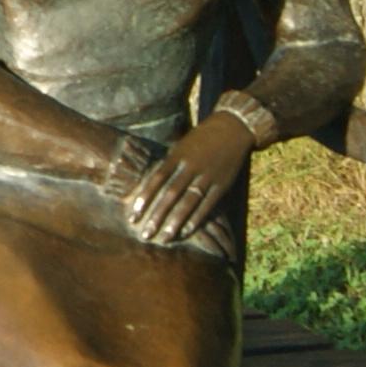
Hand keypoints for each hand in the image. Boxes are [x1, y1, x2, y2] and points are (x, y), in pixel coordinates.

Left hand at [123, 111, 259, 245]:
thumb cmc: (201, 139)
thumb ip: (168, 164)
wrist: (232, 128)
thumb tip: (150, 185)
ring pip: (189, 202)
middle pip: (171, 194)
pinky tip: (186, 231)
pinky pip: (207, 205)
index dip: (144, 199)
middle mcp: (191, 166)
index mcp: (178, 155)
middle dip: (157, 216)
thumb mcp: (181, 146)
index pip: (156, 180)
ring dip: (176, 222)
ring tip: (165, 238)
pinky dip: (196, 219)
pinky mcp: (222, 184)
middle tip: (146, 235)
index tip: (133, 216)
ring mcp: (208, 176)